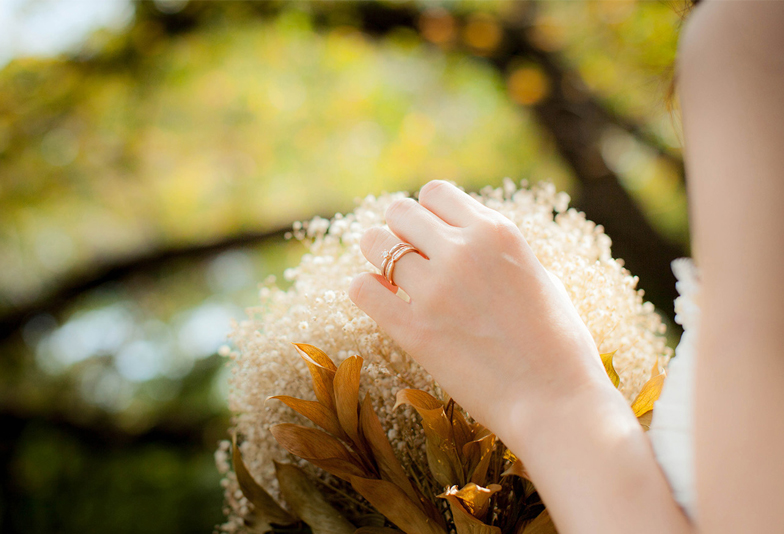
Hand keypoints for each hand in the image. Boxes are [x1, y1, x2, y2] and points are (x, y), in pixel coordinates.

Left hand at [348, 180, 610, 439]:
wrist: (556, 400)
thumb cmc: (558, 343)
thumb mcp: (539, 277)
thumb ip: (497, 252)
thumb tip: (464, 240)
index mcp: (496, 232)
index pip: (436, 192)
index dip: (429, 214)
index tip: (433, 238)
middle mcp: (463, 250)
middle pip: (399, 212)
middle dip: (400, 232)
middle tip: (411, 260)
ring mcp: (435, 289)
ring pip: (373, 243)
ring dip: (378, 258)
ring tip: (394, 281)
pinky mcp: (414, 330)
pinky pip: (361, 288)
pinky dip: (365, 290)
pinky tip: (384, 302)